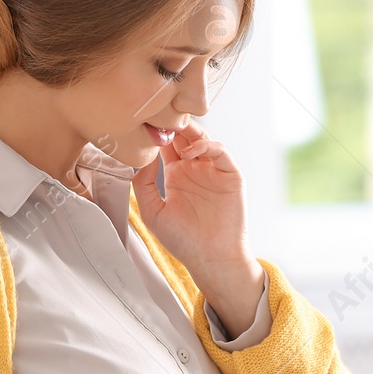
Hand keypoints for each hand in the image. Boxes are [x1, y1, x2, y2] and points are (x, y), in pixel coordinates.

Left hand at [131, 121, 252, 281]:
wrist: (212, 257)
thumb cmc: (184, 240)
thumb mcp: (152, 212)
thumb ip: (142, 184)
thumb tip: (143, 157)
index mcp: (176, 175)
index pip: (166, 145)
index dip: (157, 133)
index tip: (144, 126)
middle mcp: (195, 169)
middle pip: (185, 136)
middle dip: (174, 124)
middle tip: (161, 116)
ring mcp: (213, 170)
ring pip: (203, 138)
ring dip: (189, 130)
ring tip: (174, 129)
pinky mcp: (230, 175)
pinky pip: (220, 151)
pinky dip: (207, 146)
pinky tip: (191, 152)